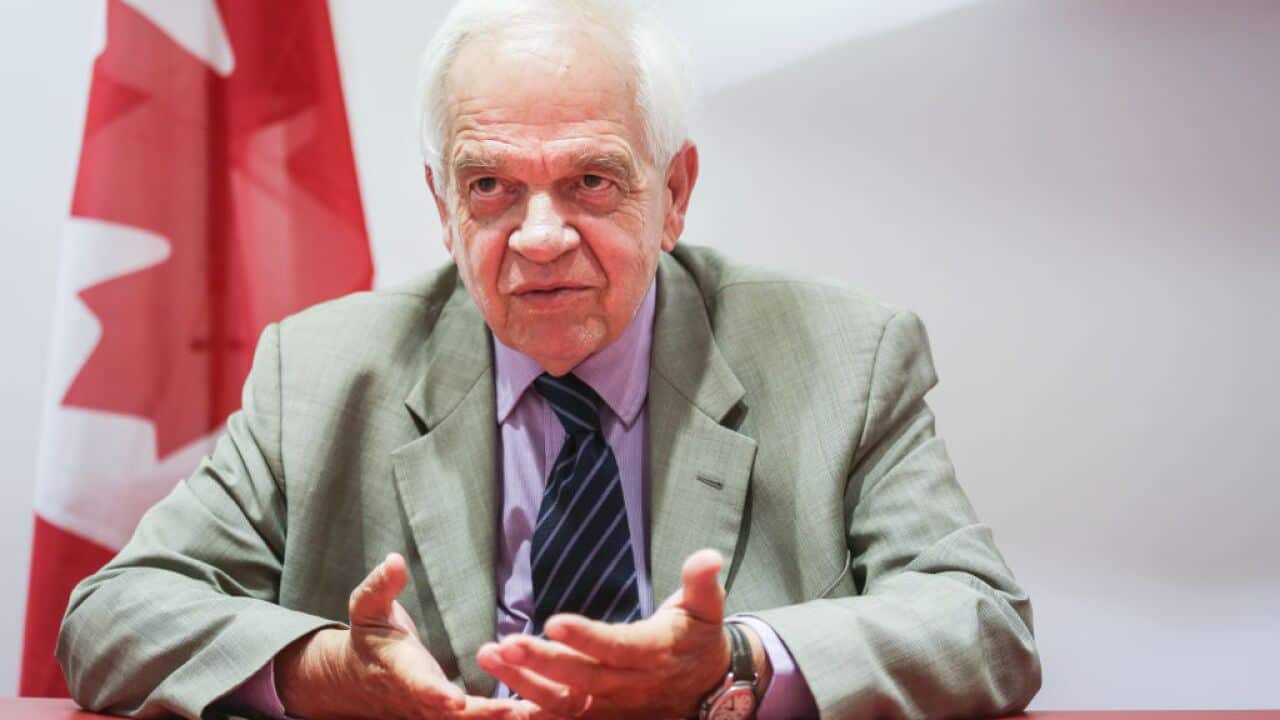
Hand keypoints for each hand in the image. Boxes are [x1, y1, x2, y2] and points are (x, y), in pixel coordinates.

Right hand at [276, 552, 542, 719]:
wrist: (357, 678)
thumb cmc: (370, 636)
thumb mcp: (367, 608)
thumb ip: (381, 586)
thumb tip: (395, 560)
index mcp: (399, 670)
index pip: (417, 684)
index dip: (435, 694)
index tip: (455, 698)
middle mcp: (417, 698)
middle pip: (448, 713)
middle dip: (480, 713)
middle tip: (511, 709)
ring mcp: (431, 711)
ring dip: (493, 718)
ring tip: (528, 713)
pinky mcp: (445, 714)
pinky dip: (495, 718)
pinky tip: (529, 713)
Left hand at [477, 549, 764, 718]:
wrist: (710, 692)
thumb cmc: (698, 639)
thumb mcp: (706, 608)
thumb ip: (701, 583)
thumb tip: (708, 556)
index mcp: (654, 653)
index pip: (617, 647)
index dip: (586, 638)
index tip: (554, 621)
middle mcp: (630, 687)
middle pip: (582, 679)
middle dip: (541, 663)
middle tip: (505, 645)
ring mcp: (613, 709)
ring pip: (564, 704)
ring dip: (524, 684)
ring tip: (491, 657)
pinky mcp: (600, 719)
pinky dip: (529, 714)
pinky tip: (494, 701)